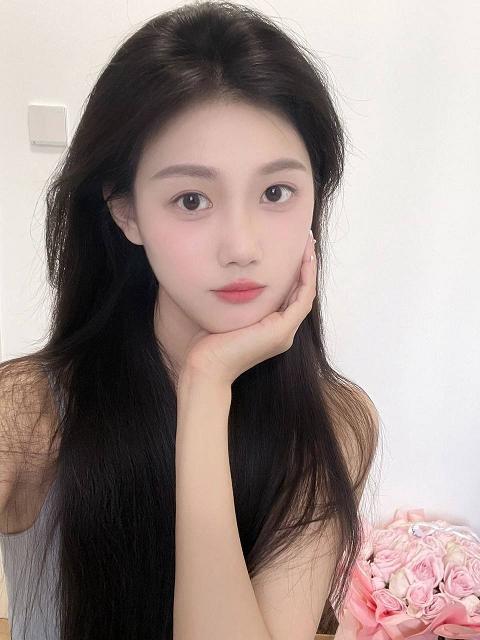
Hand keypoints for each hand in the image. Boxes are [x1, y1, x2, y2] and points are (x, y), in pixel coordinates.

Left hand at [180, 230, 317, 386]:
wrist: (206, 367)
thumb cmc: (208, 345)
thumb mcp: (226, 314)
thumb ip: (236, 299)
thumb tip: (231, 277)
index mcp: (271, 329)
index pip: (289, 295)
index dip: (294, 271)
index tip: (293, 247)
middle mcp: (282, 331)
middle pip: (300, 292)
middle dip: (304, 264)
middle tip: (306, 240)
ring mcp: (284, 333)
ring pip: (305, 293)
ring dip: (309, 267)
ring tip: (308, 243)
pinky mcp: (282, 331)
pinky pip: (302, 300)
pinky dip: (305, 279)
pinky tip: (304, 260)